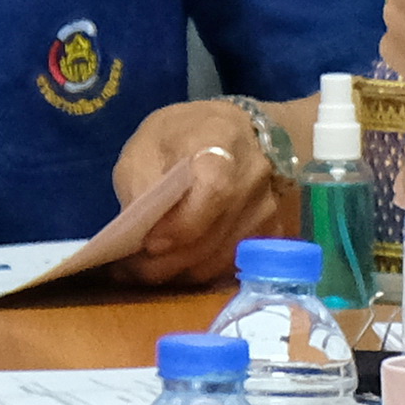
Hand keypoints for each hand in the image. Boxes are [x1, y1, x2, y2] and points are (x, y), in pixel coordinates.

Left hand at [110, 102, 295, 281]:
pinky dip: (201, 271)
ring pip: (219, 262)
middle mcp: (254, 179)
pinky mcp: (273, 232)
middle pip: (212, 238)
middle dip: (167, 262)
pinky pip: (233, 267)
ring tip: (148, 268)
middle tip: (131, 269)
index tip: (149, 242)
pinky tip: (177, 264)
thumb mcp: (148, 143)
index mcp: (222, 143)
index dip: (181, 225)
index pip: (214, 192)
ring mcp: (268, 209)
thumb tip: (135, 233)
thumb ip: (139, 184)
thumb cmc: (185, 133)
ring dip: (181, 272)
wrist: (238, 132)